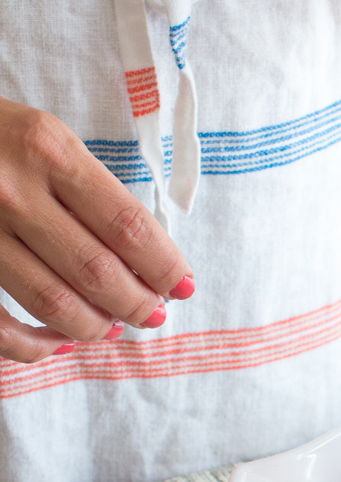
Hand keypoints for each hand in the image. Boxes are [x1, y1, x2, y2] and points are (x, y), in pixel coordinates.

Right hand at [0, 98, 193, 362]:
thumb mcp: (42, 137)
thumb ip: (87, 187)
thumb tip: (144, 255)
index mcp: (48, 150)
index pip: (127, 225)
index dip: (164, 265)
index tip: (183, 286)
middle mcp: (13, 190)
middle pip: (96, 270)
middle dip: (137, 303)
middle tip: (153, 314)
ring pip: (52, 302)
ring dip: (94, 326)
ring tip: (113, 327)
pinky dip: (31, 345)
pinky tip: (59, 343)